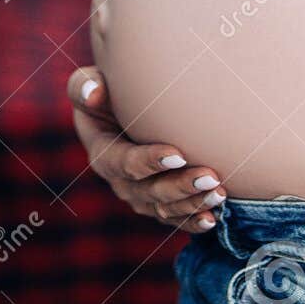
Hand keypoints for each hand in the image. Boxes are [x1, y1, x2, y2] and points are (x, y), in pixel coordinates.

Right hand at [67, 65, 226, 233]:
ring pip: (165, 209)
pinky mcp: (158, 203)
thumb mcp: (91, 82)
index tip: (179, 154)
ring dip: (193, 204)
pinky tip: (214, 218)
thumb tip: (93, 93)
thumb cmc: (110, 88)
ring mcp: (140, 196)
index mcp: (103, 153)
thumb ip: (84, 85)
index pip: (124, 163)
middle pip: (150, 192)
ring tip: (220, 194)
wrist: (125, 108)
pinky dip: (193, 220)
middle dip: (181, 187)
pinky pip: (174, 218)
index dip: (149, 161)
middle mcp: (120, 182)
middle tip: (211, 177)